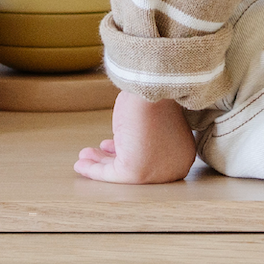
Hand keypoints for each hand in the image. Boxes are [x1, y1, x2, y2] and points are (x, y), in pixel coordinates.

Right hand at [75, 91, 197, 184]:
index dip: (129, 153)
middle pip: (136, 167)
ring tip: (84, 156)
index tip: (111, 147)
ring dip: (100, 163)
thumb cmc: (155, 96)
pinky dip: (93, 170)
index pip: (152, 160)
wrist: (155, 89)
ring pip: (122, 172)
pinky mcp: (137, 174)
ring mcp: (157, 173)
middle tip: (98, 150)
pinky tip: (80, 164)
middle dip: (113, 158)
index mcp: (183, 153)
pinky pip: (111, 175)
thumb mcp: (153, 117)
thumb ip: (145, 132)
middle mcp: (173, 167)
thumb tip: (129, 136)